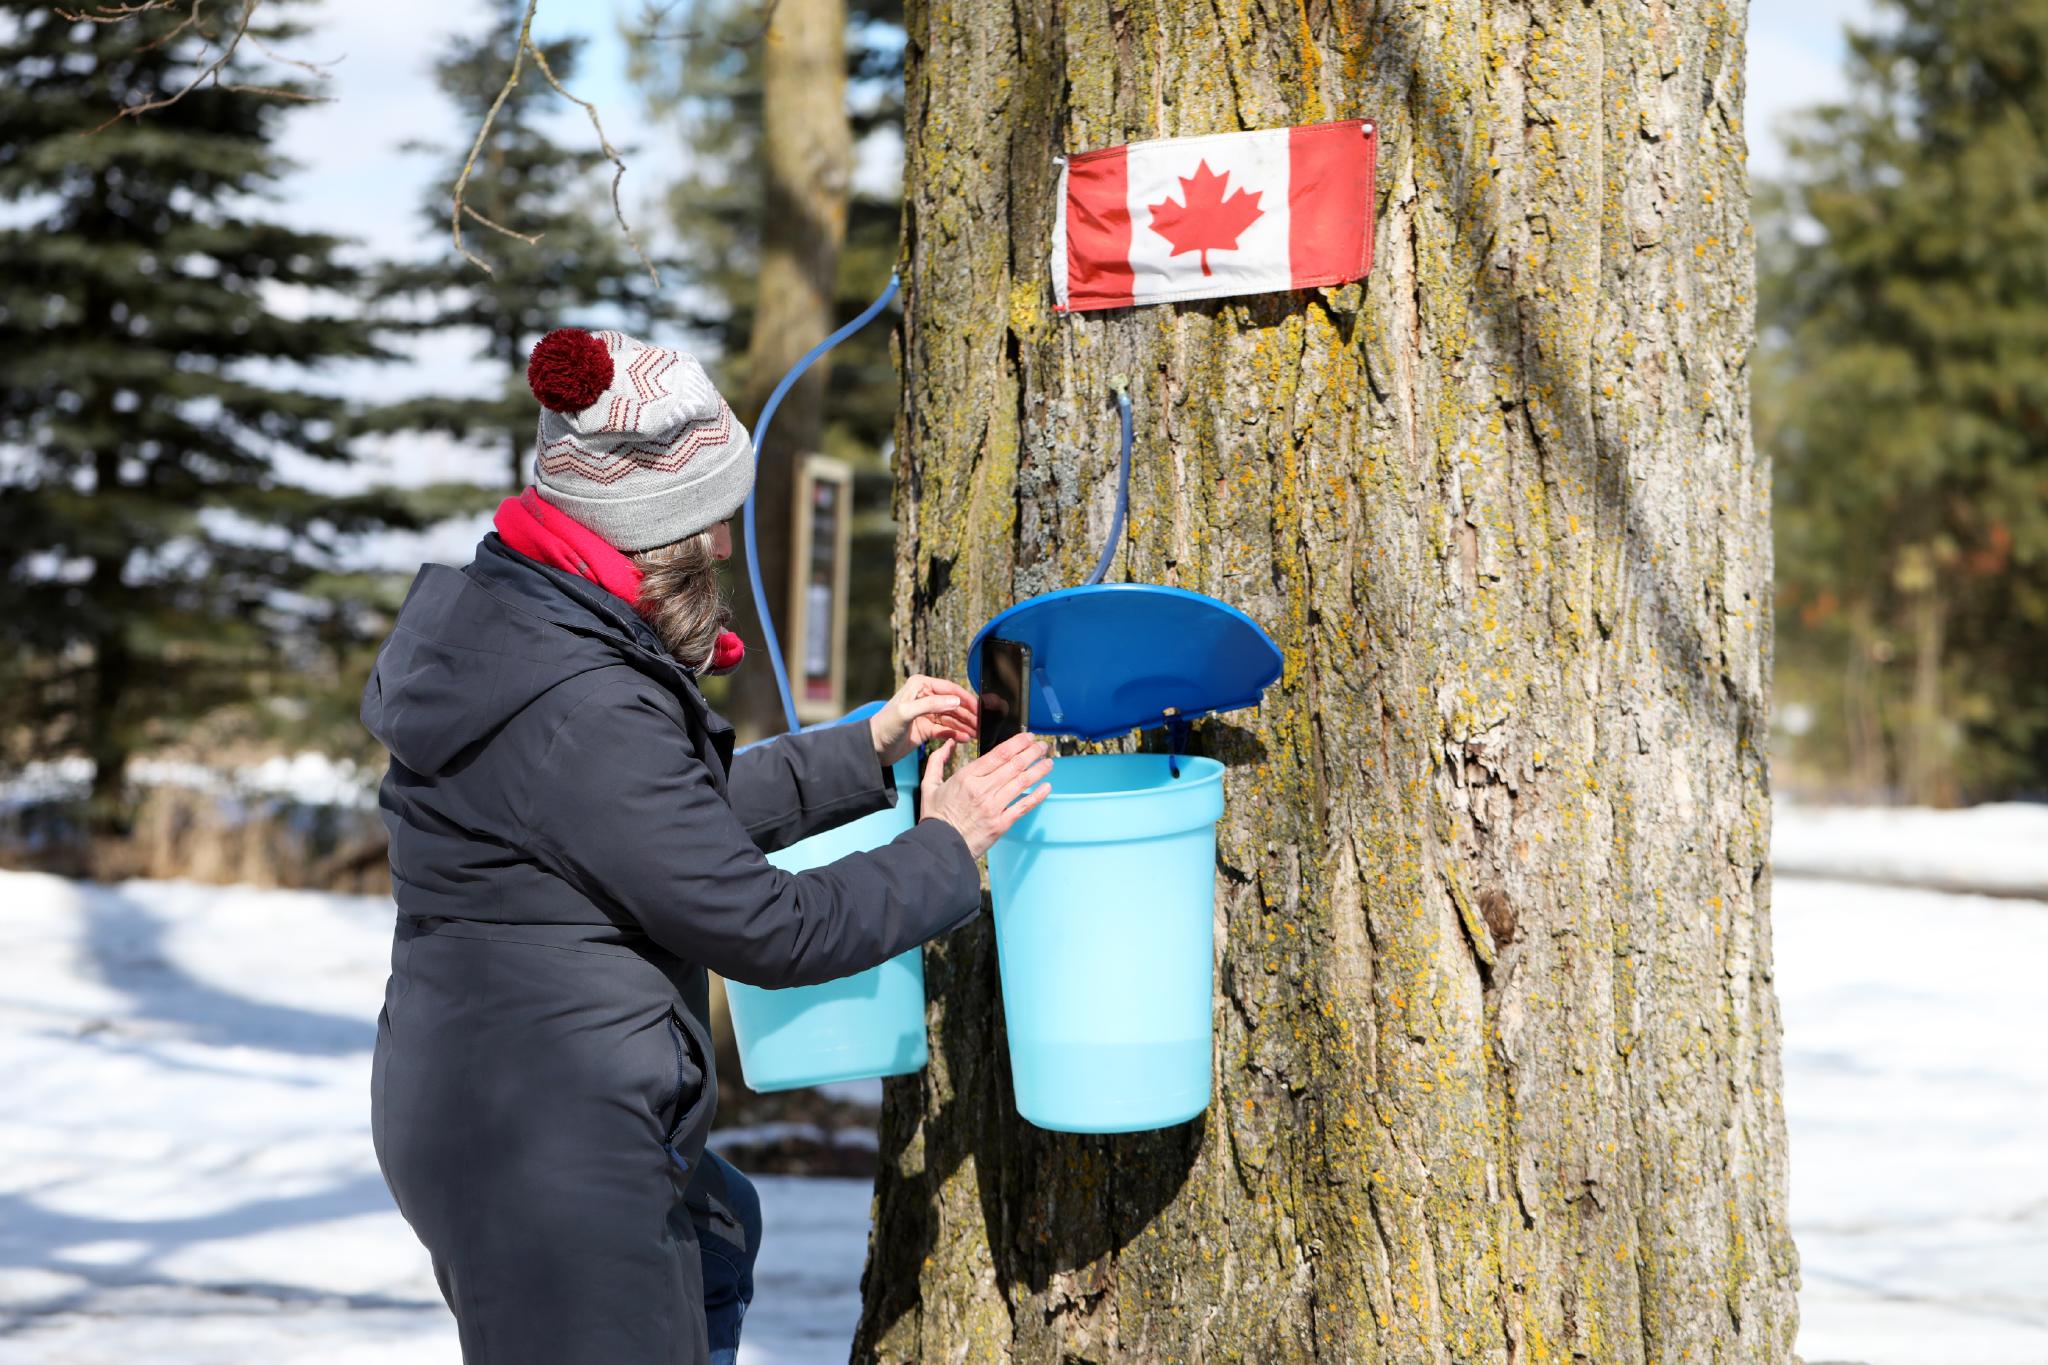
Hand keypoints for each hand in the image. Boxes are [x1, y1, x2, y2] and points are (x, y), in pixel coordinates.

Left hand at [870, 675, 978, 767]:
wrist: (873, 748)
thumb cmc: (884, 726)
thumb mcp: (905, 713)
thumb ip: (931, 705)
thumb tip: (955, 701)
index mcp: (920, 685)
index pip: (949, 689)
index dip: (966, 698)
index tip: (979, 709)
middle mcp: (925, 696)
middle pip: (953, 704)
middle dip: (968, 714)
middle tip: (981, 725)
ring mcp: (927, 713)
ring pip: (952, 718)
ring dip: (964, 726)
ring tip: (977, 734)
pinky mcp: (927, 728)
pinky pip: (946, 729)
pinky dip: (956, 734)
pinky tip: (965, 739)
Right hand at [918, 734, 1053, 858]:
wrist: (940, 846)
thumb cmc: (935, 817)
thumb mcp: (929, 784)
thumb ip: (937, 761)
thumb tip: (949, 743)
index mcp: (967, 777)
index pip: (999, 754)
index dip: (1017, 743)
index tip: (1028, 737)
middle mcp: (983, 789)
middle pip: (1014, 765)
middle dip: (1032, 752)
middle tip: (1042, 746)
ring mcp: (994, 807)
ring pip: (1022, 782)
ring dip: (1038, 770)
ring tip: (1049, 762)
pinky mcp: (1001, 823)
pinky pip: (1023, 806)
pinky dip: (1037, 795)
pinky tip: (1047, 786)